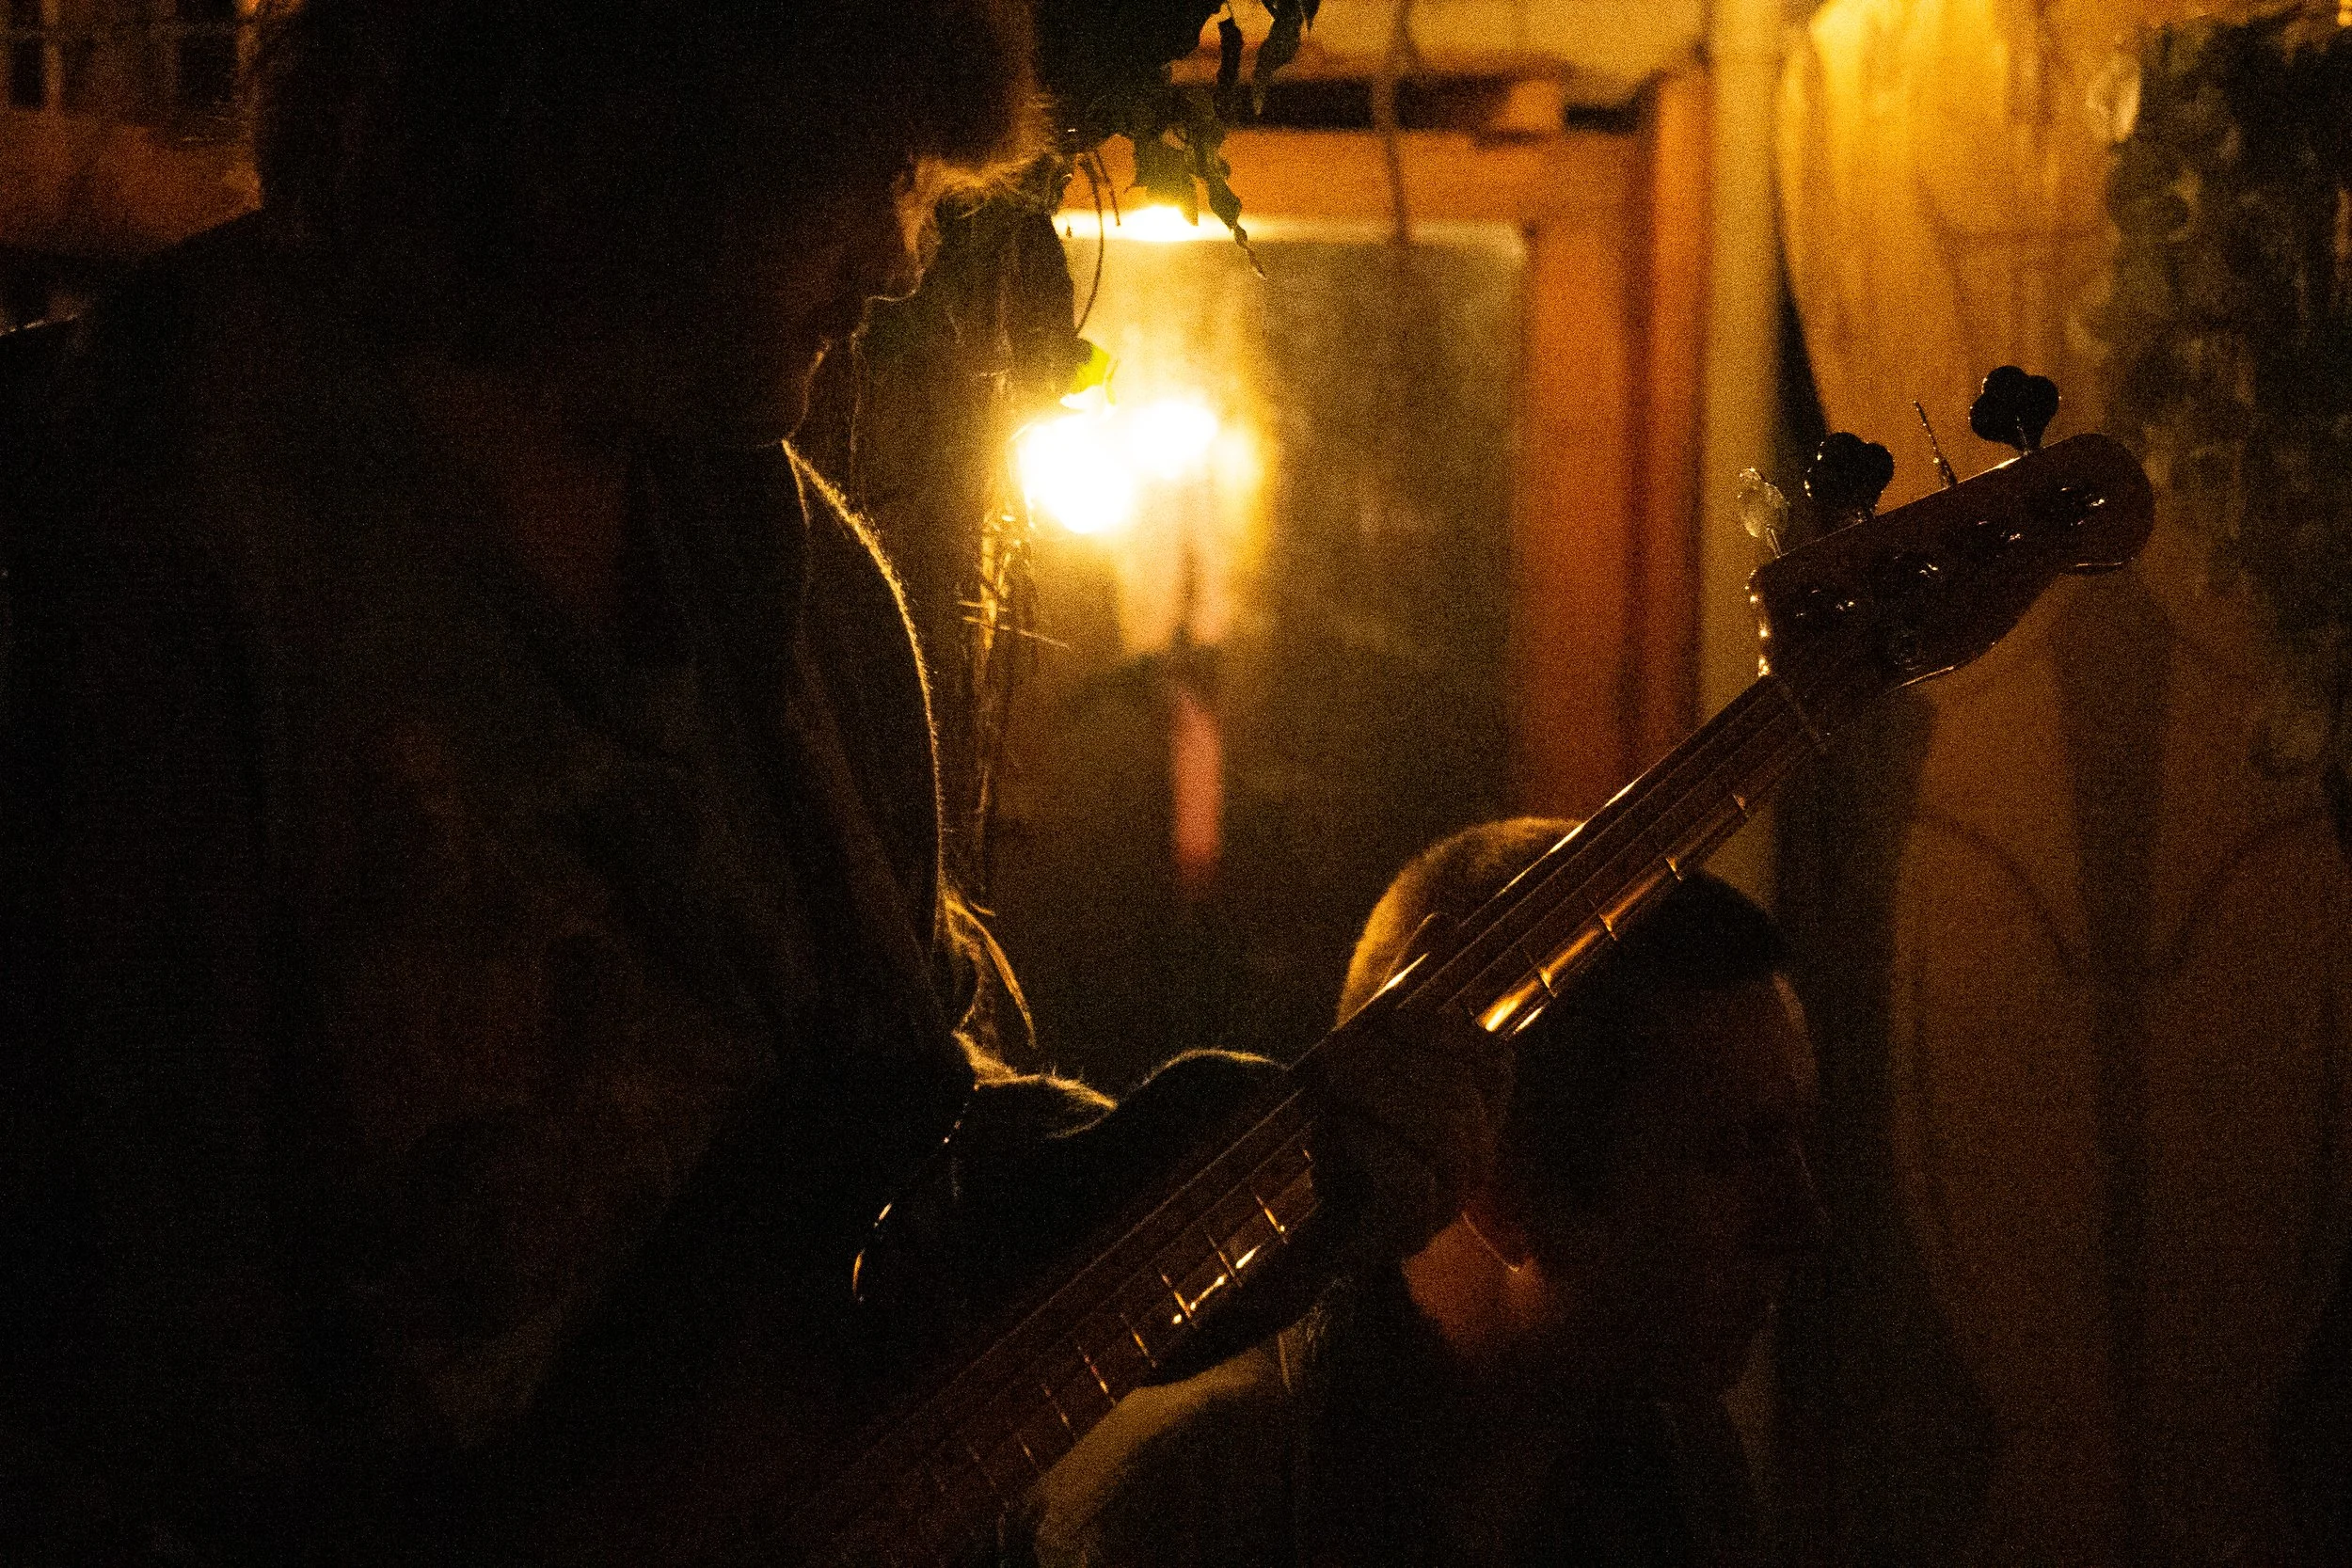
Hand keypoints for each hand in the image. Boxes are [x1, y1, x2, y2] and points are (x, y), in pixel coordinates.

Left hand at [1304, 919, 1513, 1259]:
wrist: (1285, 1198)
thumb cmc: (1340, 1117)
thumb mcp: (1369, 1049)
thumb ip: (1407, 992)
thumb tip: (1445, 921)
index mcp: (1477, 1108)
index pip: (1491, 1056)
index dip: (1438, 1028)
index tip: (1382, 1018)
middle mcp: (1475, 1157)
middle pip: (1458, 1090)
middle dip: (1389, 1061)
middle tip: (1333, 1055)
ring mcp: (1448, 1202)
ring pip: (1444, 1132)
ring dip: (1377, 1098)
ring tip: (1331, 1090)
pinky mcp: (1408, 1236)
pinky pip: (1412, 1183)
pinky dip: (1369, 1147)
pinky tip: (1338, 1134)